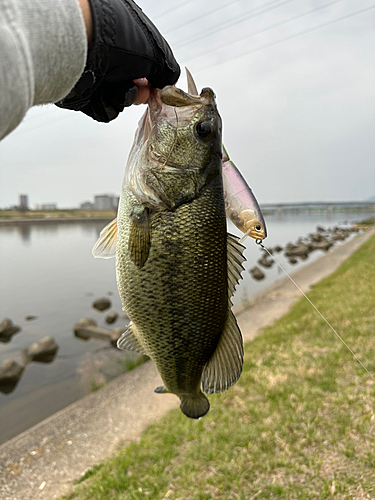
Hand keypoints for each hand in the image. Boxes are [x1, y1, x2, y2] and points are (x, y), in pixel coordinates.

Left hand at [56, 0, 179, 120]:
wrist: (77, 46)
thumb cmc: (114, 38)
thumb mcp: (156, 52)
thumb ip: (168, 70)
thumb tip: (170, 83)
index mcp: (129, 36)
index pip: (148, 63)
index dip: (156, 78)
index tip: (161, 88)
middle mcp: (112, 54)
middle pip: (135, 86)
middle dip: (139, 91)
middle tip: (138, 87)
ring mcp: (98, 72)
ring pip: (120, 100)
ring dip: (123, 97)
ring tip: (116, 86)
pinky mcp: (84, 90)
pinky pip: (103, 109)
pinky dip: (106, 104)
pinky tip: (101, 92)